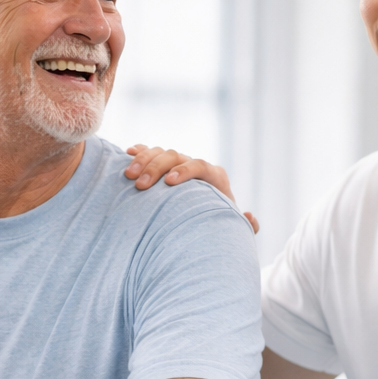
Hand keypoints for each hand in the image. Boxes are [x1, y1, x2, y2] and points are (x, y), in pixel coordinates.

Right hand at [124, 144, 258, 233]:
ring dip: (143, 161)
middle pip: (175, 156)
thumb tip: (250, 216)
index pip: (200, 165)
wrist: (207, 218)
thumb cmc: (218, 223)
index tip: (169, 183)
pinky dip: (140, 152)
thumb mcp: (233, 225)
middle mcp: (195, 165)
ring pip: (160, 152)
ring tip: (129, 176)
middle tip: (140, 185)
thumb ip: (247, 225)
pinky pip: (151, 152)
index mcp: (214, 177)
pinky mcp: (165, 165)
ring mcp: (179, 163)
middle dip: (156, 168)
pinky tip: (128, 154)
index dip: (185, 170)